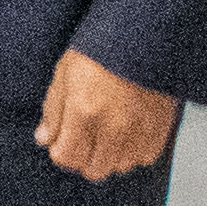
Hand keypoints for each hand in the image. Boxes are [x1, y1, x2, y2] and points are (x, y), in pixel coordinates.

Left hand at [37, 51, 183, 181]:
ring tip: (107, 130)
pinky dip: (134, 150)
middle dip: (84, 157)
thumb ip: (53, 111)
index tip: (63, 139)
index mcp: (85, 111)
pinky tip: (128, 129)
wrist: (145, 35)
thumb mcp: (66, 73)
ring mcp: (140, 130)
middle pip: (94, 170)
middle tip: (84, 136)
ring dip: (110, 155)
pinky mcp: (161, 128)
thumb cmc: (101, 50)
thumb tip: (45, 140)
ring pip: (119, 166)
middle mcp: (114, 127)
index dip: (61, 150)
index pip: (67, 158)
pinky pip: (144, 157)